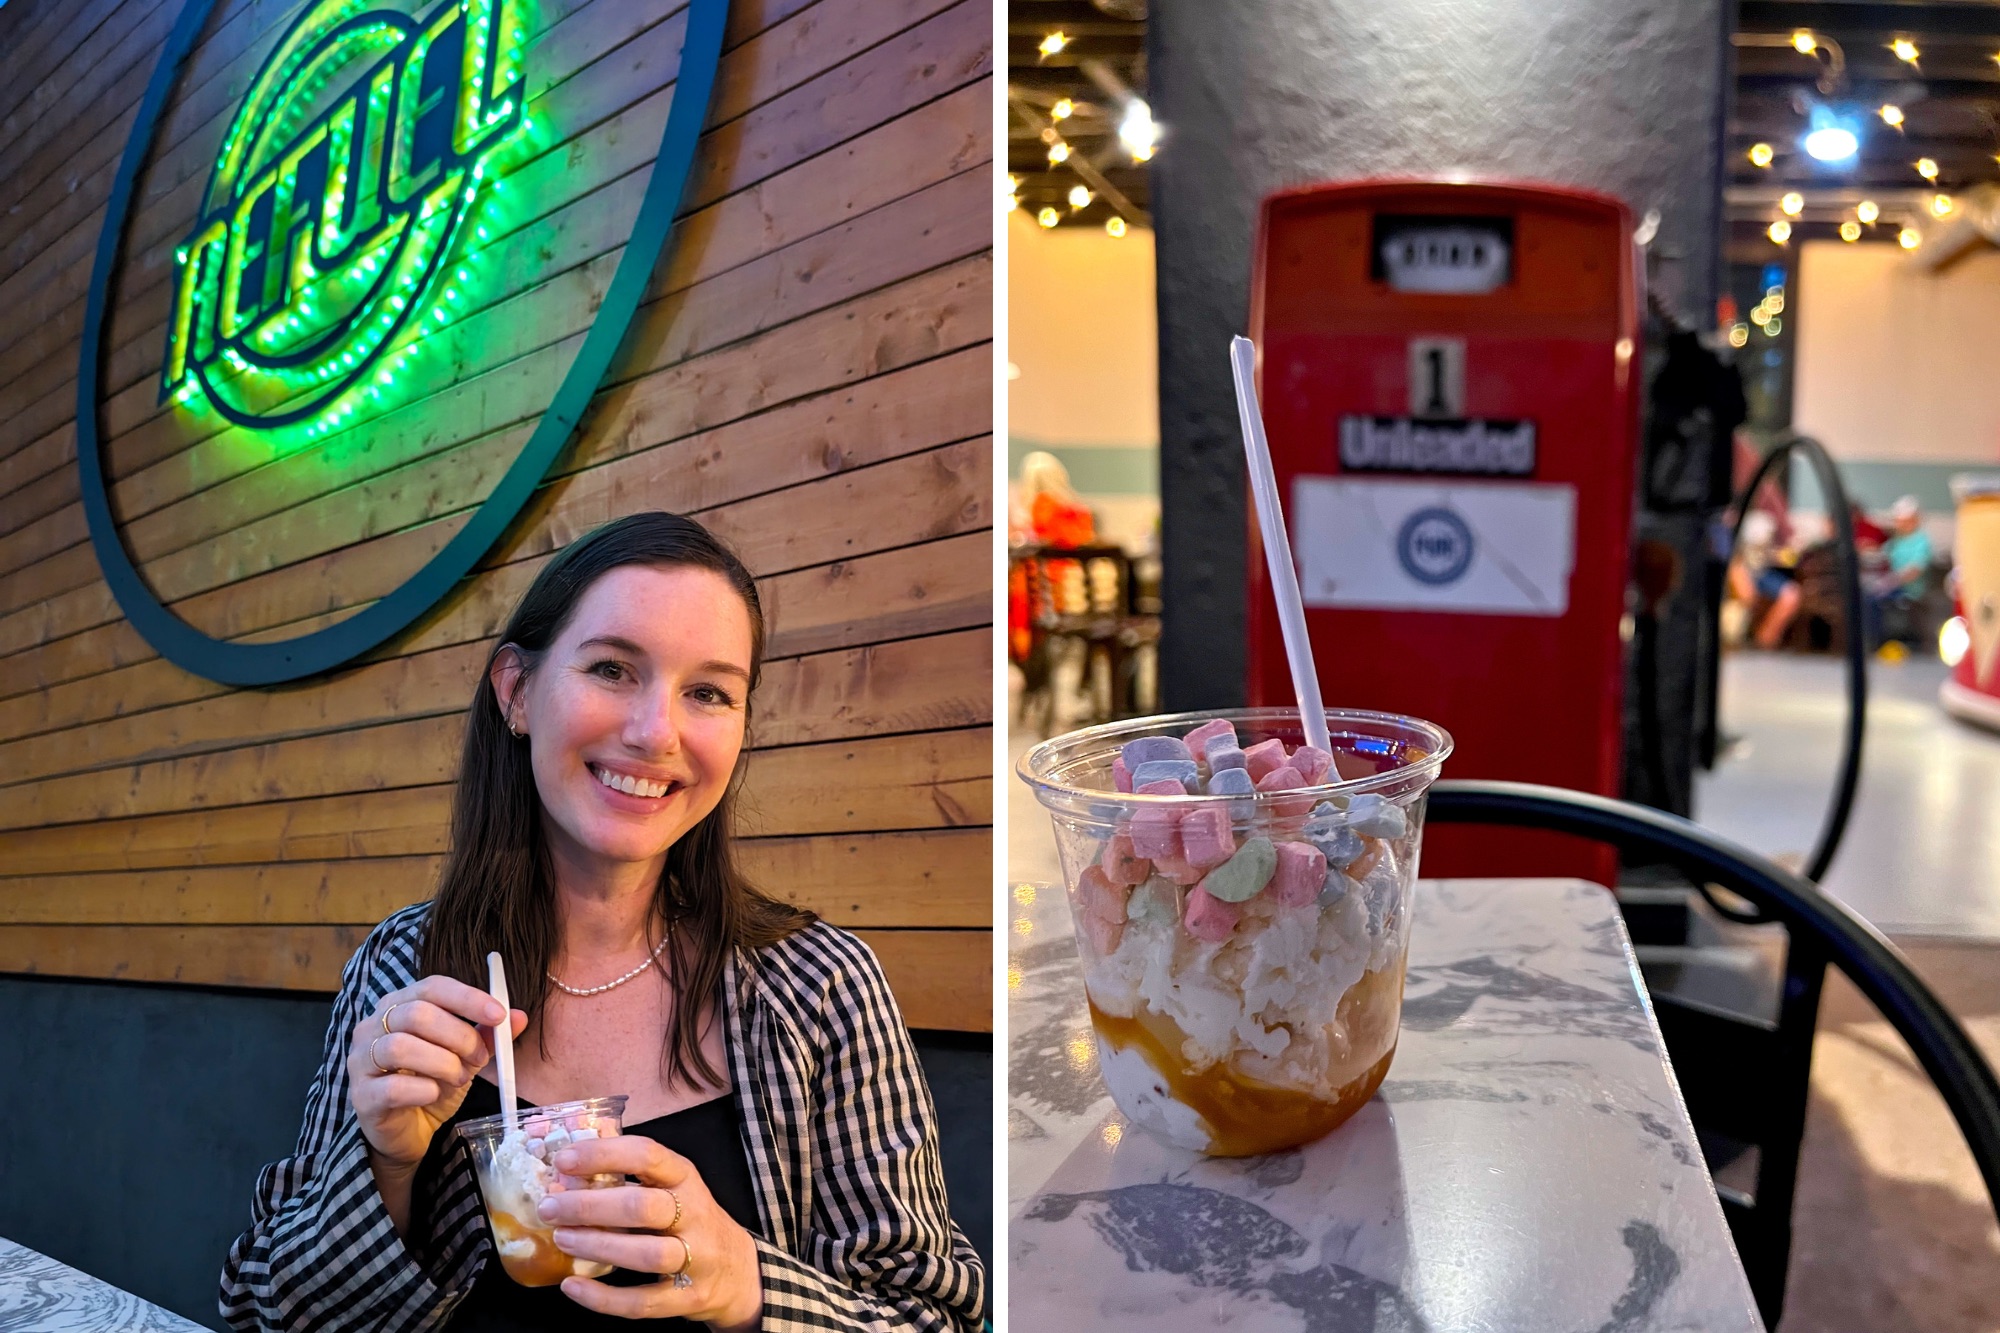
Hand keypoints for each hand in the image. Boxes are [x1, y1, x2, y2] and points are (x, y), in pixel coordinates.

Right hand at [346, 975, 526, 1174]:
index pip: (432, 987)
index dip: (467, 998)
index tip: (499, 1015)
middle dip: (459, 1036)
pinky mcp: (361, 1096)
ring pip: (400, 1046)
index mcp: (399, 1006)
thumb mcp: (464, 1057)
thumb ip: (488, 1036)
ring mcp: (361, 1061)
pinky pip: (393, 1087)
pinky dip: (423, 1090)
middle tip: (479, 1058)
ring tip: (459, 1078)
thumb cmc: (432, 1084)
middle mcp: (373, 1027)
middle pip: (417, 1014)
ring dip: (442, 1063)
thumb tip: (519, 1016)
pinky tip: (434, 1095)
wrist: (409, 1132)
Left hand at [538, 1137, 762, 1328]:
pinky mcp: (687, 1297)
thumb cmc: (690, 1221)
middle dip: (590, 1206)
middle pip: (642, 1207)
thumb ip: (628, 1183)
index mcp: (685, 1178)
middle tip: (550, 1208)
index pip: (647, 1154)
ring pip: (646, 1253)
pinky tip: (571, 1286)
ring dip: (597, 1245)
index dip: (603, 1155)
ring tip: (562, 1239)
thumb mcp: (672, 1190)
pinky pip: (642, 1301)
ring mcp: (696, 1258)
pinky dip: (602, 1297)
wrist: (737, 1270)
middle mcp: (695, 1214)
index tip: (563, 1161)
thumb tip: (564, 1178)